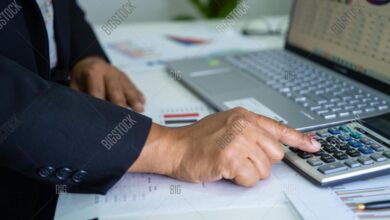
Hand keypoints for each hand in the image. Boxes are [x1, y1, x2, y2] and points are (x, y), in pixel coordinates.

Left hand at [70, 56, 144, 111]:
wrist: (91, 63)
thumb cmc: (82, 79)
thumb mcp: (75, 85)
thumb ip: (79, 96)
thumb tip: (81, 112)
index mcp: (93, 72)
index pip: (97, 89)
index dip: (100, 101)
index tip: (103, 115)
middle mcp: (108, 72)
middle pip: (115, 89)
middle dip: (120, 102)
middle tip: (123, 115)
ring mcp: (119, 75)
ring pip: (127, 88)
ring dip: (134, 99)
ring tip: (140, 109)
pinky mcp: (127, 79)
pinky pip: (133, 88)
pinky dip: (138, 96)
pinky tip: (143, 103)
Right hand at [129, 107, 320, 186]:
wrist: (174, 147)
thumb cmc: (198, 140)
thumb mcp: (226, 125)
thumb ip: (250, 131)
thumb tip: (274, 146)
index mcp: (244, 116)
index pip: (279, 128)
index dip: (299, 139)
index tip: (314, 146)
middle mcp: (244, 125)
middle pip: (275, 154)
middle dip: (261, 163)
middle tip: (241, 159)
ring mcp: (237, 140)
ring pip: (264, 170)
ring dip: (248, 173)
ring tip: (230, 164)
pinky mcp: (230, 158)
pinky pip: (251, 179)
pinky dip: (240, 180)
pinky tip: (226, 171)